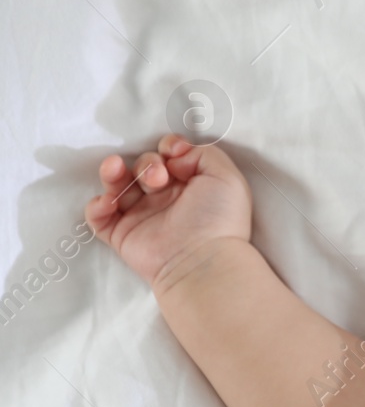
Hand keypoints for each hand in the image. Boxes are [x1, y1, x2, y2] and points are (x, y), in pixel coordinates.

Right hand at [85, 134, 252, 289]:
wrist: (200, 259)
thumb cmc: (218, 218)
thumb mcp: (226, 176)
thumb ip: (203, 153)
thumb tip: (175, 155)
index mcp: (190, 184)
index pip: (169, 155)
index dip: (168, 147)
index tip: (174, 153)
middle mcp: (165, 198)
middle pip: (143, 166)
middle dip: (147, 163)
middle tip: (158, 178)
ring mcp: (142, 215)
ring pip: (117, 185)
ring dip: (112, 172)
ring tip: (115, 168)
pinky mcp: (122, 234)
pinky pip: (98, 216)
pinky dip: (97, 205)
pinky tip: (109, 202)